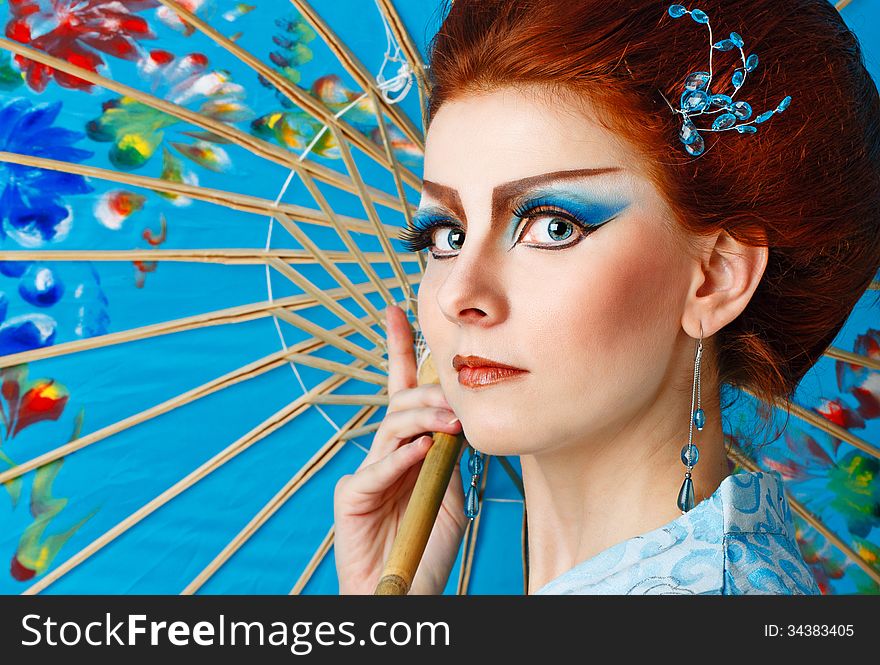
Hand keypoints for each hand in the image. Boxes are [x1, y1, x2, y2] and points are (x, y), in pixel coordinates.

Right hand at [333, 303, 467, 594]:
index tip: (398, 311)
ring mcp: (364, 476)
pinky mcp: (352, 501)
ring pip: (391, 428)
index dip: (399, 350)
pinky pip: (377, 469)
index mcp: (406, 451)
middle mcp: (383, 456)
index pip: (402, 392)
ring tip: (453, 424)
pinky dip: (402, 458)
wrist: (407, 592)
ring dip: (425, 420)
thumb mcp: (449, 493)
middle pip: (400, 405)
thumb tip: (460, 421)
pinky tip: (422, 451)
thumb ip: (448, 457)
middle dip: (429, 393)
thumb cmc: (427, 547)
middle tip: (459, 404)